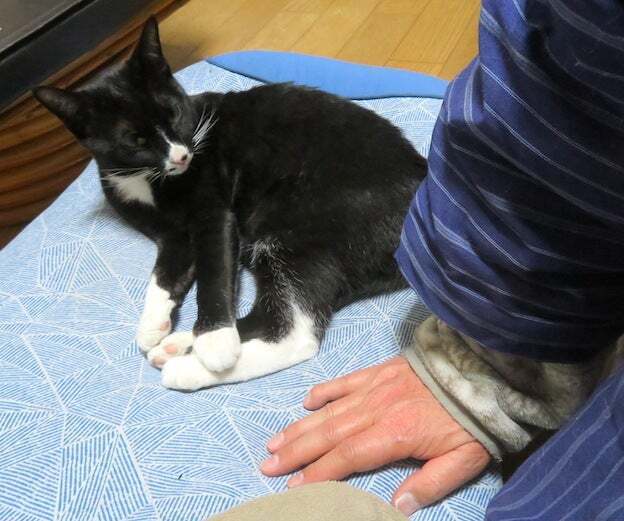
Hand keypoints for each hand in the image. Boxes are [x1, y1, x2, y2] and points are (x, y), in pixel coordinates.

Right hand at [260, 356, 489, 515]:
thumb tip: (397, 508)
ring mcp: (375, 388)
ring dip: (301, 426)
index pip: (348, 457)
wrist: (478, 368)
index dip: (319, 473)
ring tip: (276, 440)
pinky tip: (307, 401)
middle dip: (297, 452)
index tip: (295, 487)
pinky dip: (324, 391)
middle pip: (329, 434)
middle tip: (268, 464)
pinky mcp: (379, 372)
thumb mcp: (463, 459)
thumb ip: (429, 484)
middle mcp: (376, 410)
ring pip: (330, 410)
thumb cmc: (472, 419)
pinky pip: (345, 382)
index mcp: (395, 434)